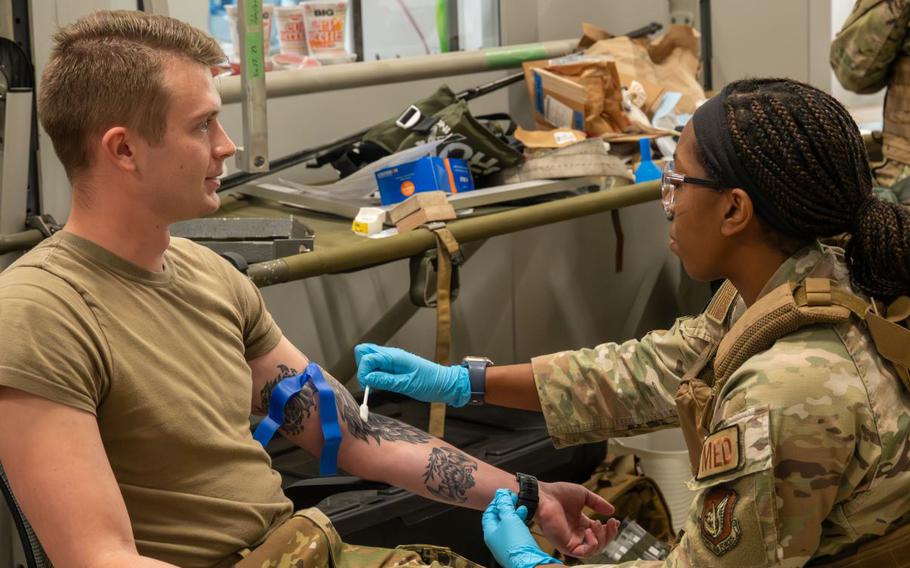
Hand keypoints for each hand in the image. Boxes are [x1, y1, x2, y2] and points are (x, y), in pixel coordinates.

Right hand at [355, 343, 470, 406]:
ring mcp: (393, 359)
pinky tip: (381, 383)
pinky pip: (378, 365)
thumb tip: (367, 379)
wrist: (446, 384)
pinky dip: (375, 373)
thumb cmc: (431, 383)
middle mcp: (392, 355)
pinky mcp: (395, 366)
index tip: (367, 385)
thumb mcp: (407, 385)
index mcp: (395, 356)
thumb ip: (385, 381)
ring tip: (377, 384)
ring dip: (368, 371)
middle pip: (365, 352)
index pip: (367, 357)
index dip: (363, 371)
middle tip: (370, 383)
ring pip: (370, 358)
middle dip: (363, 368)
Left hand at [482, 489, 562, 567]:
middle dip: (506, 507)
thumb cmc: (516, 545)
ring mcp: (507, 545)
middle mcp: (497, 540)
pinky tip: (526, 517)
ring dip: (514, 513)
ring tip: (521, 506)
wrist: (531, 563)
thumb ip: (504, 505)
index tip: (504, 495)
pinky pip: (516, 532)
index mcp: (489, 533)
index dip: (496, 502)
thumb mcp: (509, 519)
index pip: (489, 513)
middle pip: (499, 519)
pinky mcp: (517, 548)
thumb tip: (500, 493)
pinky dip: (520, 522)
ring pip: (509, 525)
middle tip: (513, 498)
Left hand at [535, 481, 619, 557]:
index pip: (599, 533)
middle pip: (599, 544)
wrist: (543, 496)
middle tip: (611, 523)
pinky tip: (589, 531)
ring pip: (594, 551)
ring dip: (601, 539)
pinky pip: (584, 553)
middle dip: (609, 535)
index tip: (615, 520)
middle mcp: (576, 534)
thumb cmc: (559, 494)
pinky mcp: (566, 546)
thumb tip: (612, 511)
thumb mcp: (584, 496)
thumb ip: (598, 503)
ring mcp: (571, 541)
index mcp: (580, 524)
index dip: (609, 529)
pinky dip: (592, 545)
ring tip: (596, 524)